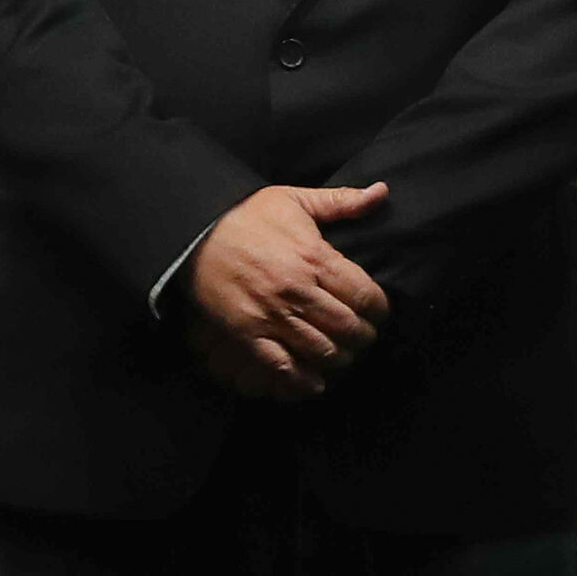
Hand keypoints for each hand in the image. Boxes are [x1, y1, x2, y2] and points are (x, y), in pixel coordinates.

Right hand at [185, 184, 392, 398]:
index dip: (380, 310)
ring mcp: (271, 314)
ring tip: (345, 357)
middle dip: (364, 337)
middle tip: (366, 338)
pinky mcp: (246, 333)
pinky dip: (301, 380)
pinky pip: (280, 365)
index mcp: (315, 257)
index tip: (381, 314)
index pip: (364, 295)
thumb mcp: (296, 199)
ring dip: (339, 359)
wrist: (193, 232)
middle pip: (347, 326)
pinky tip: (315, 384)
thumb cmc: (247, 214)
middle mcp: (297, 290)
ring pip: (320, 349)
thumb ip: (342, 201)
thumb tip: (382, 191)